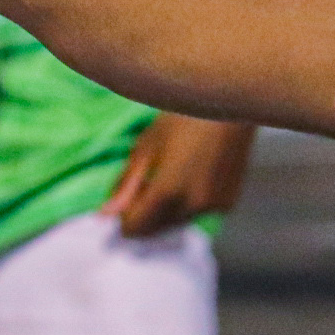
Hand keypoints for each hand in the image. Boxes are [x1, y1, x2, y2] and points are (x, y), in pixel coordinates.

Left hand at [102, 114, 255, 236]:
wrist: (228, 106)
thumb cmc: (180, 119)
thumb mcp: (145, 147)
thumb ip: (125, 184)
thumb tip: (105, 214)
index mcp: (167, 191)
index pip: (136, 227)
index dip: (123, 218)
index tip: (120, 200)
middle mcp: (192, 206)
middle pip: (156, 228)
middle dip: (143, 214)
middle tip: (142, 182)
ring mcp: (213, 207)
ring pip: (177, 222)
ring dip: (164, 210)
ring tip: (165, 173)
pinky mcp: (228, 203)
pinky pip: (197, 213)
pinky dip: (186, 204)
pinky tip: (187, 175)